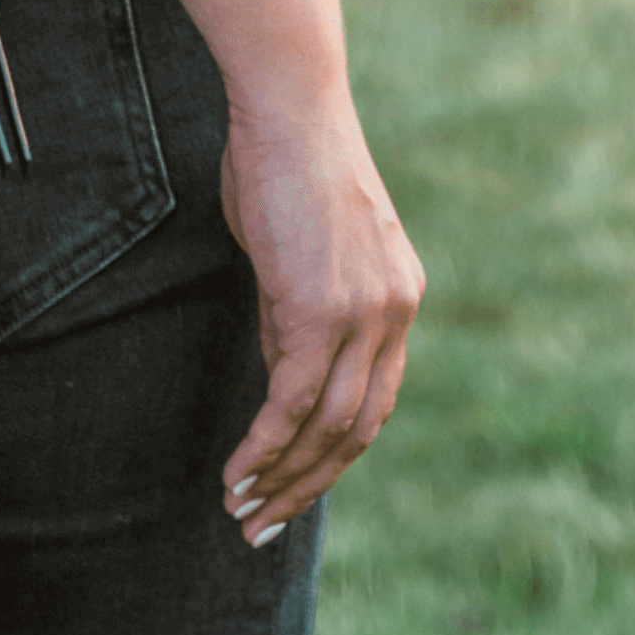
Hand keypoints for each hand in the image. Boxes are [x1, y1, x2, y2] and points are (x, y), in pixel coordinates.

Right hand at [215, 97, 424, 546]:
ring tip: (239, 512)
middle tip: (263, 526)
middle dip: (309, 486)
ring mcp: (364, 315)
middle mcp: (395, 313)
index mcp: (399, 298)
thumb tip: (282, 378)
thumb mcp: (300, 250)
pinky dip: (263, 446)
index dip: (333, 453)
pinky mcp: (320, 311)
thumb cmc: (283, 161)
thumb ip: (298, 313)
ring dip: (281, 478)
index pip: (374, 400)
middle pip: (359, 429)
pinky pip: (293, 402)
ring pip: (327, 427)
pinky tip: (235, 473)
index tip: (292, 486)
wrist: (289, 107)